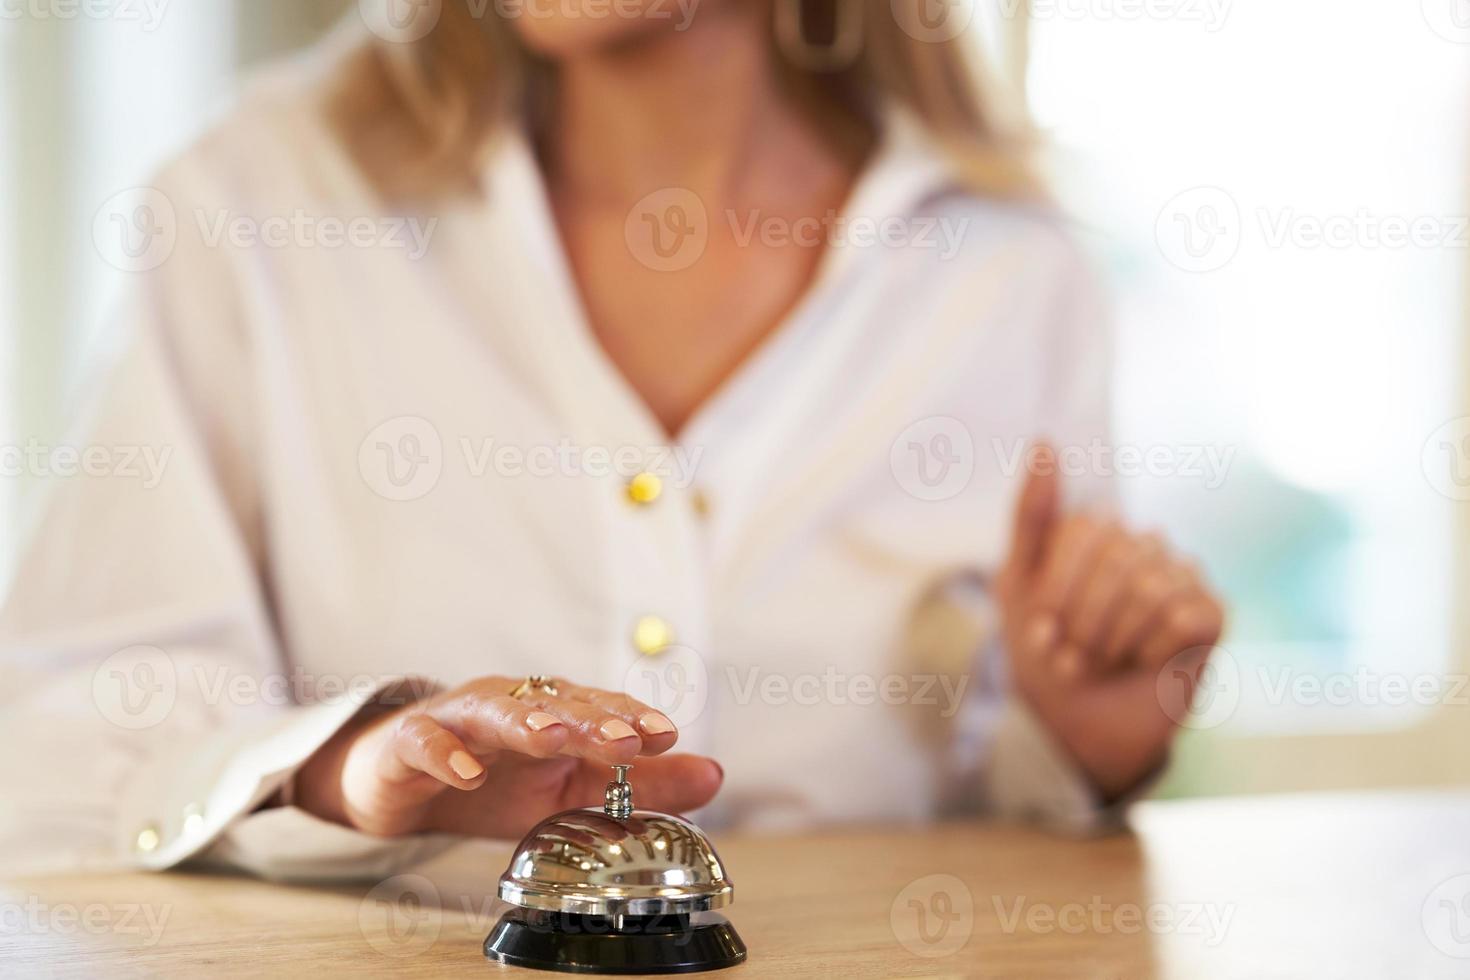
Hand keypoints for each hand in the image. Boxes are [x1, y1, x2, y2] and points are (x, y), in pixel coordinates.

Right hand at [294, 676, 721, 838]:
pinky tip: (466, 774)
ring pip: (495, 711)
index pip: (600, 709)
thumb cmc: (493, 780)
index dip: (632, 718)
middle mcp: (511, 704)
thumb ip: (642, 786)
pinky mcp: (411, 741)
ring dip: (526, 721)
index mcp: (554, 712)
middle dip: (592, 718)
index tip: (668, 735)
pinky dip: (446, 755)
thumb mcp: (571, 791)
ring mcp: (460, 719)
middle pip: (555, 703)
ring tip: (553, 737)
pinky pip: (427, 742)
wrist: (399, 783)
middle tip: (626, 738)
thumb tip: (715, 774)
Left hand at [996, 443, 1224, 799]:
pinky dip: (1150, 651)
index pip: (1083, 531)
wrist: (1078, 726)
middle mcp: (1142, 542)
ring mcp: (1181, 574)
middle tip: (1073, 657)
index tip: (1042, 633)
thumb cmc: (1045, 652)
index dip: (1058, 591)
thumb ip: (1030, 515)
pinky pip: (1183, 617)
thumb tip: (1045, 442)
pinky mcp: (1212, 613)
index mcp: (1096, 530)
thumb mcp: (1016, 584)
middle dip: (1084, 622)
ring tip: (1102, 662)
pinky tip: (1142, 664)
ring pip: (1150, 588)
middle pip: (1116, 560)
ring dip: (1113, 640)